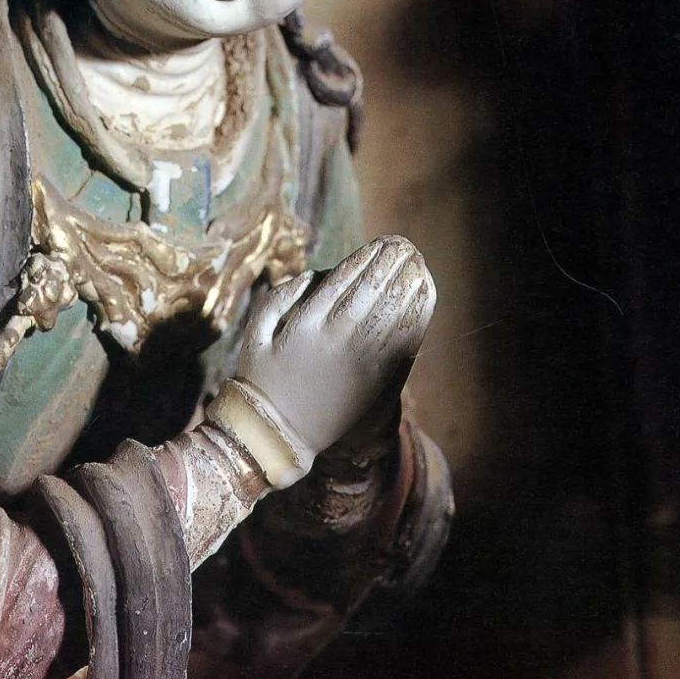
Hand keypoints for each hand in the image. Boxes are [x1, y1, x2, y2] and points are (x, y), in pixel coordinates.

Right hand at [237, 236, 434, 460]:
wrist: (277, 436)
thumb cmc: (262, 378)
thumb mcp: (255, 331)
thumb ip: (281, 296)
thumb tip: (315, 274)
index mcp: (306, 322)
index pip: (345, 278)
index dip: (367, 256)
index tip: (382, 242)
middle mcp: (336, 337)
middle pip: (373, 288)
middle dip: (392, 261)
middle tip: (404, 244)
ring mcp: (360, 360)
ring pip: (393, 310)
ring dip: (409, 282)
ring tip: (418, 262)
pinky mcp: (377, 380)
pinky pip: (405, 340)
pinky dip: (418, 314)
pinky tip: (424, 296)